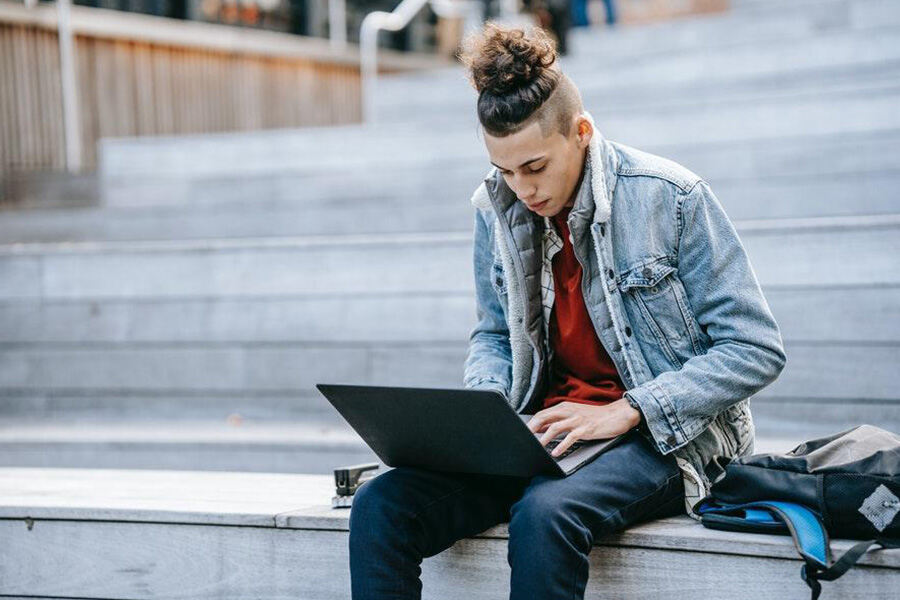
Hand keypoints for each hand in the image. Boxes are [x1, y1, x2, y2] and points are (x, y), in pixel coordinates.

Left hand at [526, 399, 641, 456]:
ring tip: (537, 448)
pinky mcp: (586, 429)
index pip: (542, 414)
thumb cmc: (594, 417)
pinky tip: (556, 453)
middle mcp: (569, 411)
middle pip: (545, 418)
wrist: (616, 415)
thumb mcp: (574, 415)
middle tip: (524, 439)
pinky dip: (562, 445)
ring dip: (544, 438)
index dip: (531, 423)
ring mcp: (577, 420)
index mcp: (564, 407)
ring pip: (555, 428)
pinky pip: (571, 437)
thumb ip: (558, 420)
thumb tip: (541, 428)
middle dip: (532, 429)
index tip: (522, 433)